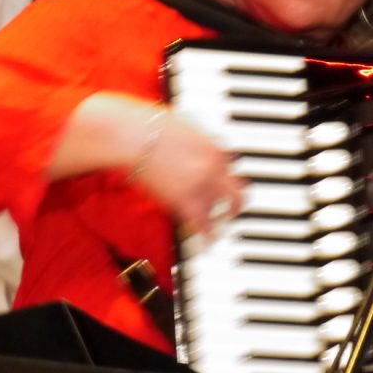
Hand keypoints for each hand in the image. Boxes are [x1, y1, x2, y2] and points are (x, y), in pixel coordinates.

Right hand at [131, 111, 245, 239]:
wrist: (135, 135)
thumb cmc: (151, 127)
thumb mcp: (185, 128)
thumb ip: (197, 141)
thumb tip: (195, 144)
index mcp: (216, 149)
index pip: (232, 169)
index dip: (227, 179)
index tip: (224, 186)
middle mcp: (215, 169)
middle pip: (237, 193)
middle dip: (236, 204)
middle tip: (232, 211)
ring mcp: (203, 186)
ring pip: (222, 211)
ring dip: (220, 220)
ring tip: (218, 229)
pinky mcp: (186, 201)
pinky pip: (204, 226)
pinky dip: (209, 237)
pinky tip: (210, 244)